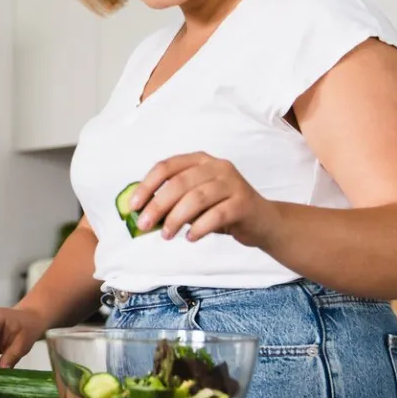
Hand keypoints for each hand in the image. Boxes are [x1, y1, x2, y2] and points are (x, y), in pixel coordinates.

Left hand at [132, 151, 282, 245]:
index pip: (166, 167)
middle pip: (179, 183)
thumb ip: (173, 201)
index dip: (147, 186)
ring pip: (196, 198)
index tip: (134, 206)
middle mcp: (217, 166)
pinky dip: (200, 228)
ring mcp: (232, 182)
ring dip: (176, 219)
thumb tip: (142, 213)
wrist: (262, 221)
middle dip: (157, 205)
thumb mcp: (196, 200)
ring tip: (166, 235)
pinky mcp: (243, 202)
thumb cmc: (222, 209)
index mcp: (200, 160)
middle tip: (144, 225)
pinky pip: (216, 215)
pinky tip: (190, 237)